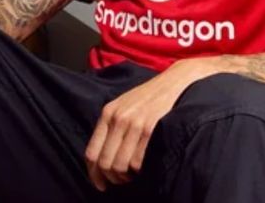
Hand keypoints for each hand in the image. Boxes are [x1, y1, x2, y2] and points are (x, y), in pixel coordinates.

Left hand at [85, 60, 211, 190]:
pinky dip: (138, 171)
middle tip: (119, 182)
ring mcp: (134, 123)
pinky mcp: (150, 128)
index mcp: (107, 113)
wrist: (173, 81)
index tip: (100, 184)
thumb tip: (102, 157)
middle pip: (104, 162)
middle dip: (110, 178)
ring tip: (131, 176)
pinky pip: (138, 160)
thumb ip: (111, 126)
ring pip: (120, 164)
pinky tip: (142, 169)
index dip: (93, 174)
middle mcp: (118, 118)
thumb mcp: (122, 106)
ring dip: (125, 177)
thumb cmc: (147, 97)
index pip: (91, 152)